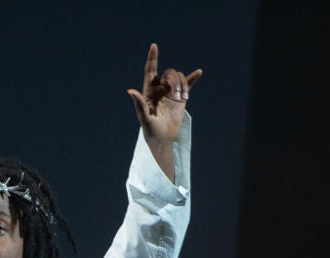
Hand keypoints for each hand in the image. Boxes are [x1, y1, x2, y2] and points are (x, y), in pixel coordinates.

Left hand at [127, 43, 201, 180]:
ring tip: (183, 99)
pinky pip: (187, 84)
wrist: (163, 138)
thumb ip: (139, 104)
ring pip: (178, 78)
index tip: (154, 46)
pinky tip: (198, 72)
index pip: (150, 70)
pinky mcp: (180, 97)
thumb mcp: (145, 118)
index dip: (152, 58)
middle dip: (174, 82)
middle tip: (176, 97)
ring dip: (183, 86)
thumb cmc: (151, 130)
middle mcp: (159, 88)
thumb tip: (131, 91)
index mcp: (148, 90)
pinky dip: (192, 78)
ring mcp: (170, 92)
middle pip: (169, 73)